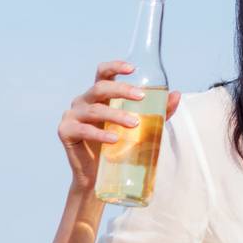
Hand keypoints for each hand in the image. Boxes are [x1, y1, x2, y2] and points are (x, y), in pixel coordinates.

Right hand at [58, 61, 181, 193]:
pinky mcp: (65, 131)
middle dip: (122, 90)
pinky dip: (100, 134)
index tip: (132, 68)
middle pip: (100, 87)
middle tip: (142, 97)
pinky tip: (114, 139)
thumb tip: (176, 94)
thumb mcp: (142, 125)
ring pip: (94, 109)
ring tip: (133, 124)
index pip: (103, 72)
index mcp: (100, 95)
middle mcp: (84, 100)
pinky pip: (83, 129)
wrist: (98, 175)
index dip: (115, 66)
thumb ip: (159, 110)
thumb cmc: (119, 145)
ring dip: (115, 115)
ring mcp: (72, 115)